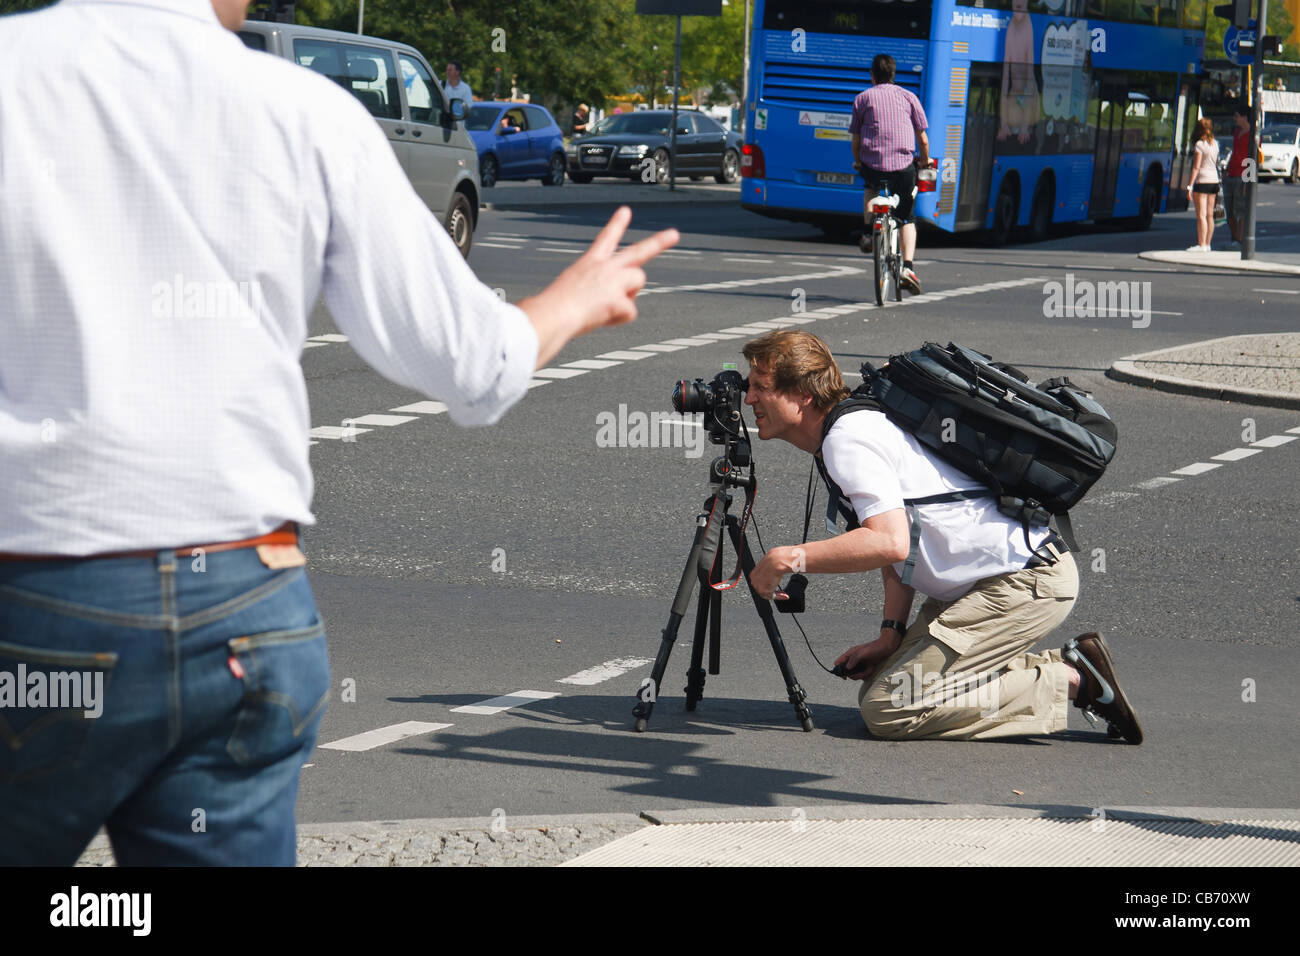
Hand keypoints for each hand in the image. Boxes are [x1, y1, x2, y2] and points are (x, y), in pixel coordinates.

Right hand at [520, 207, 677, 367]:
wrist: (553, 314)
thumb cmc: (552, 308)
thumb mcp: (569, 292)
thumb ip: (591, 293)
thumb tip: (608, 306)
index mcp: (589, 263)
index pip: (606, 239)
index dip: (617, 224)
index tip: (626, 211)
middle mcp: (605, 267)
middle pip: (639, 251)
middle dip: (658, 242)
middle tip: (674, 234)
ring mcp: (614, 280)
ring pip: (638, 282)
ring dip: (628, 295)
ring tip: (604, 304)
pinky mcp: (620, 299)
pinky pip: (630, 312)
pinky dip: (618, 319)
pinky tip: (602, 317)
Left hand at [751, 547, 794, 600]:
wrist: (777, 561)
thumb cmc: (775, 561)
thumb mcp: (769, 566)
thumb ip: (769, 572)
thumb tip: (773, 575)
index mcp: (754, 574)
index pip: (760, 583)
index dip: (769, 586)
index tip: (775, 587)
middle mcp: (754, 580)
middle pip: (762, 590)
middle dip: (773, 591)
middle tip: (782, 593)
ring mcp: (757, 586)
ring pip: (767, 594)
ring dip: (777, 595)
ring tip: (784, 595)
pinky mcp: (763, 590)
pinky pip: (772, 597)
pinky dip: (779, 597)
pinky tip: (785, 595)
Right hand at [832, 636, 899, 681]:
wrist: (888, 647)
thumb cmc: (875, 647)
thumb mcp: (863, 652)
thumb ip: (854, 659)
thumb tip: (847, 668)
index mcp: (850, 654)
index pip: (839, 662)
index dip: (838, 670)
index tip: (843, 676)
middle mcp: (854, 659)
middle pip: (847, 671)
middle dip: (854, 674)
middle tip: (860, 673)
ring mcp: (860, 663)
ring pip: (856, 674)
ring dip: (862, 674)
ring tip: (869, 669)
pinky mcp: (866, 667)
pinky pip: (863, 674)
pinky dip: (867, 674)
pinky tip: (871, 669)